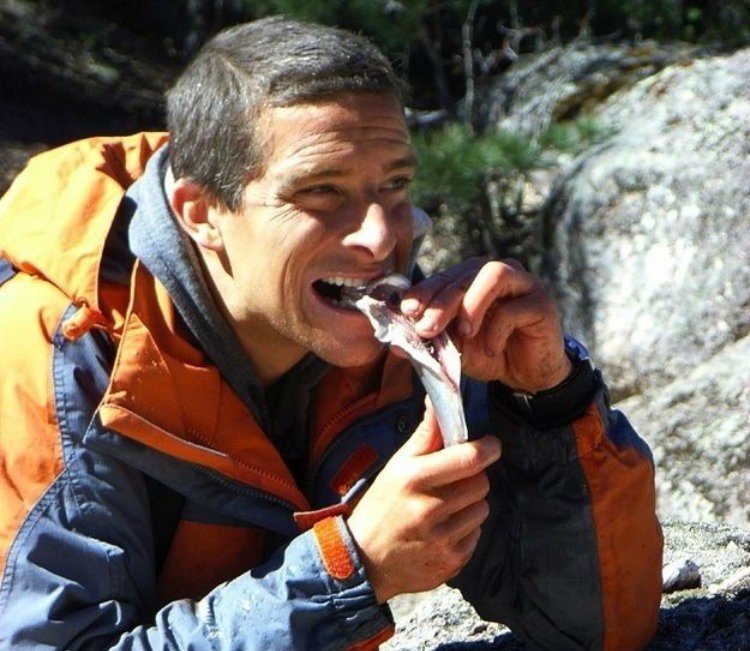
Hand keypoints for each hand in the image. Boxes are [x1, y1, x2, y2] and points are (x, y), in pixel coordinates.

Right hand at [347, 403, 500, 602]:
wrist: (365, 560)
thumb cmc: (382, 505)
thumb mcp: (397, 466)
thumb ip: (425, 435)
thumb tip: (438, 400)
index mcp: (414, 479)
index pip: (468, 458)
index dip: (487, 448)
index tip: (490, 445)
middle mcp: (430, 509)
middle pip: (481, 483)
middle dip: (474, 477)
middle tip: (457, 479)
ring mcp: (442, 539)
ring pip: (482, 509)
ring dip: (471, 504)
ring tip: (447, 505)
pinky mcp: (452, 561)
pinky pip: (477, 535)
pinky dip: (466, 529)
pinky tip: (444, 528)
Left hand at [401, 258, 571, 391]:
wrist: (526, 374)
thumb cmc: (487, 353)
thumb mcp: (453, 348)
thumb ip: (430, 340)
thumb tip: (395, 345)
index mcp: (471, 278)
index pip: (443, 277)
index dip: (424, 291)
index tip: (407, 311)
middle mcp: (496, 273)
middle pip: (464, 275)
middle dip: (442, 301)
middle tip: (425, 328)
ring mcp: (522, 283)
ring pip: (493, 275)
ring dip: (472, 304)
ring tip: (464, 333)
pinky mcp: (541, 302)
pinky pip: (515, 308)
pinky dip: (497, 330)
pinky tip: (492, 348)